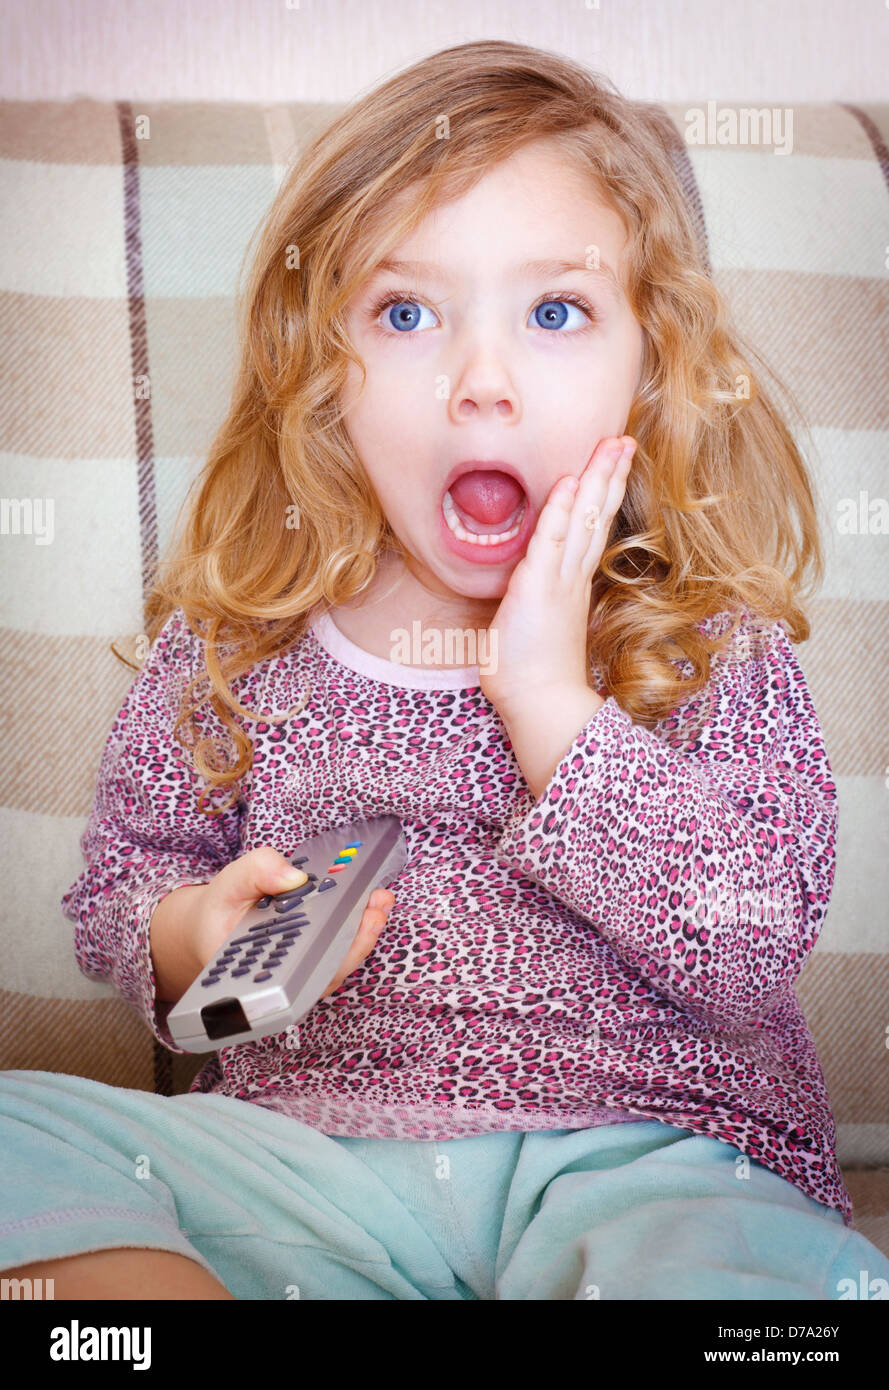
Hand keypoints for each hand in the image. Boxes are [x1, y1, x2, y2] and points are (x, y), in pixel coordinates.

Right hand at [187, 847, 395, 997]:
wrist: (213, 926)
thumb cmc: (221, 912)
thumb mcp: (229, 885)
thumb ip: (257, 873)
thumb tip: (295, 876)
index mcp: (263, 972)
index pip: (304, 969)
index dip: (330, 951)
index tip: (350, 925)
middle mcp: (288, 979)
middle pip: (331, 967)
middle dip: (359, 936)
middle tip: (376, 906)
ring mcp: (304, 972)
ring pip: (341, 961)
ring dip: (365, 930)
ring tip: (381, 900)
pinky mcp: (314, 959)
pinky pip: (341, 950)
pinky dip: (359, 927)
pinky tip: (372, 904)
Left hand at [479, 434, 636, 715]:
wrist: (540, 705)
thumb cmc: (532, 676)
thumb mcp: (538, 629)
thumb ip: (539, 604)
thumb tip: (532, 596)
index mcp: (573, 586)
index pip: (592, 529)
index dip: (602, 495)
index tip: (613, 464)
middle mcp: (572, 578)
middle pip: (598, 516)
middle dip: (611, 475)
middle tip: (625, 440)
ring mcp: (559, 581)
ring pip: (583, 520)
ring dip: (596, 479)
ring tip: (613, 445)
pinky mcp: (538, 588)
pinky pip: (551, 541)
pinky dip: (560, 510)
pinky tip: (569, 482)